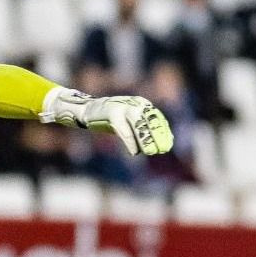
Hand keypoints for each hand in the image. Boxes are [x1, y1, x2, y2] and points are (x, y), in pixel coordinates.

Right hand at [40, 87, 174, 155]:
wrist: (87, 111)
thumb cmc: (110, 119)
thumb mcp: (130, 122)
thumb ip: (144, 129)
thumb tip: (164, 141)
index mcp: (141, 104)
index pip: (157, 118)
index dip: (164, 132)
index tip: (168, 145)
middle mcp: (134, 103)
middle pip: (150, 121)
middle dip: (157, 136)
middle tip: (162, 150)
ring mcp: (122, 107)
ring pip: (138, 125)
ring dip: (146, 140)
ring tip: (151, 152)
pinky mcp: (111, 114)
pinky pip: (124, 130)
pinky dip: (130, 142)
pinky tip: (134, 152)